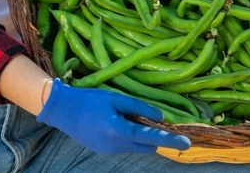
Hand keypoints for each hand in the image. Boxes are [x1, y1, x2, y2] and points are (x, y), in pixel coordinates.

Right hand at [37, 79, 190, 154]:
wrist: (62, 110)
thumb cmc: (89, 100)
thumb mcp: (116, 99)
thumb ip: (139, 107)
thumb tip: (160, 116)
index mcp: (120, 131)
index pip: (152, 137)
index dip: (171, 139)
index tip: (187, 143)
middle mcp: (116, 146)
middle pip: (147, 146)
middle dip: (154, 136)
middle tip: (152, 119)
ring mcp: (109, 151)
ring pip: (136, 146)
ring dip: (140, 135)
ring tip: (126, 116)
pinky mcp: (104, 151)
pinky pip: (124, 146)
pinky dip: (128, 137)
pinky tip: (116, 123)